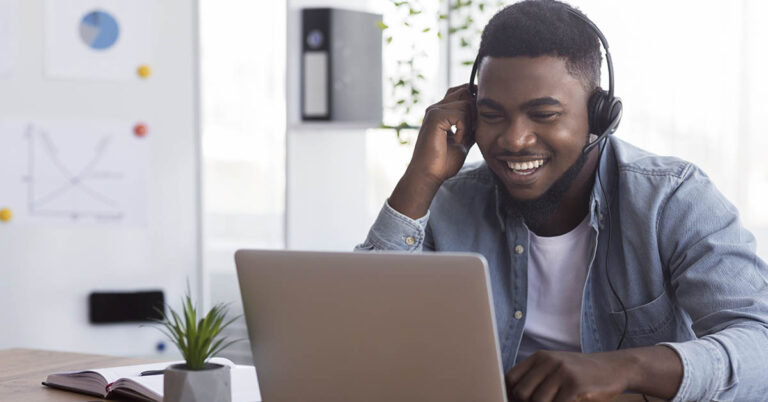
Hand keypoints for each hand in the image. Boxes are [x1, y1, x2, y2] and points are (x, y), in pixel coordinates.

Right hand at [388, 84, 475, 218]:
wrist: (428, 175)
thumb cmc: (442, 163)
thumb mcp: (463, 141)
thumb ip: (470, 128)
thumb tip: (483, 119)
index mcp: (441, 111)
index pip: (462, 91)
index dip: (474, 101)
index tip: (477, 123)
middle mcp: (436, 108)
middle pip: (465, 91)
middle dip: (475, 110)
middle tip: (471, 131)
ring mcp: (434, 111)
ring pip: (466, 103)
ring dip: (470, 123)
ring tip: (461, 139)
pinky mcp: (435, 117)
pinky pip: (461, 114)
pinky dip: (464, 129)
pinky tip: (456, 141)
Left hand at [505, 350, 635, 401]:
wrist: (614, 367)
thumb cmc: (581, 373)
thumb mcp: (555, 367)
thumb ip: (536, 378)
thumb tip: (514, 397)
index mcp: (540, 357)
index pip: (511, 377)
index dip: (510, 394)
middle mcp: (548, 362)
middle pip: (522, 392)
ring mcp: (562, 372)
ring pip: (538, 401)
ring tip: (558, 401)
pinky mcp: (575, 385)